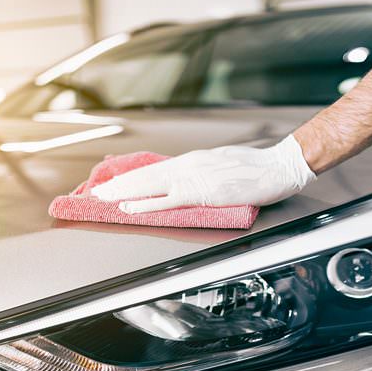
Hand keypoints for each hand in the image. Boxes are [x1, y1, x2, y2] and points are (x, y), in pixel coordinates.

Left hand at [91, 134, 316, 212]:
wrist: (277, 167)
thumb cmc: (255, 169)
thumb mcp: (221, 167)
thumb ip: (200, 174)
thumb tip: (184, 181)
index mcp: (191, 161)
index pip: (153, 170)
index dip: (130, 178)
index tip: (111, 183)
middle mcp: (187, 166)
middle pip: (144, 177)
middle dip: (117, 186)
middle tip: (94, 192)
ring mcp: (192, 179)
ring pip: (148, 186)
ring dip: (122, 194)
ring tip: (101, 199)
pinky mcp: (201, 194)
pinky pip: (166, 201)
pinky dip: (145, 205)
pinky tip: (129, 208)